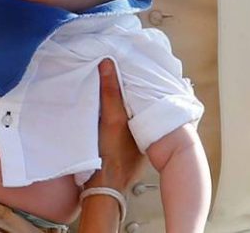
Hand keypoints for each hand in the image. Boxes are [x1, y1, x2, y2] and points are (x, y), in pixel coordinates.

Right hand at [86, 60, 143, 190]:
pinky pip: (119, 120)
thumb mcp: (112, 119)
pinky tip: (104, 103)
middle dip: (131, 87)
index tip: (133, 64)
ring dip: (121, 99)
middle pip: (138, 102)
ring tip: (112, 80)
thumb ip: (110, 92)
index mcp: (149, 123)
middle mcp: (144, 130)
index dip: (140, 80)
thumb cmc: (111, 154)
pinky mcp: (121, 145)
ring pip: (129, 111)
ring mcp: (133, 139)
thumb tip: (108, 62)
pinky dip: (114, 110)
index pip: (147, 95)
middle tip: (122, 68)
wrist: (100, 186)